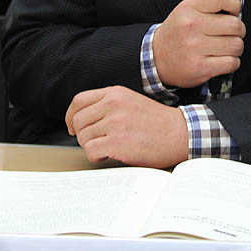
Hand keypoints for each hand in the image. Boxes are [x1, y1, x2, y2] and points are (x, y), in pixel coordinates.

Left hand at [65, 86, 188, 166]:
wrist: (180, 133)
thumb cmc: (158, 122)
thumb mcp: (131, 102)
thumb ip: (109, 105)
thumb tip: (84, 119)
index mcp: (115, 93)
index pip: (79, 101)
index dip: (71, 116)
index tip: (72, 126)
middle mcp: (113, 105)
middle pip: (78, 121)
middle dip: (81, 134)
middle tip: (94, 141)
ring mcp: (115, 123)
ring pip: (82, 137)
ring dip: (91, 146)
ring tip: (107, 148)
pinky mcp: (117, 142)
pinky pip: (90, 151)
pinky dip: (96, 157)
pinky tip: (108, 155)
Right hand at [153, 0, 245, 88]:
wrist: (156, 58)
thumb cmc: (176, 33)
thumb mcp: (191, 10)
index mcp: (189, 8)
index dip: (234, 4)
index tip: (232, 11)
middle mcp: (191, 26)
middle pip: (235, 25)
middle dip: (237, 30)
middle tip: (227, 33)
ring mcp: (195, 47)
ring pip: (236, 45)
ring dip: (234, 48)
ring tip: (223, 47)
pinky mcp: (200, 67)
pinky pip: (232, 63)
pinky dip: (231, 62)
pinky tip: (220, 59)